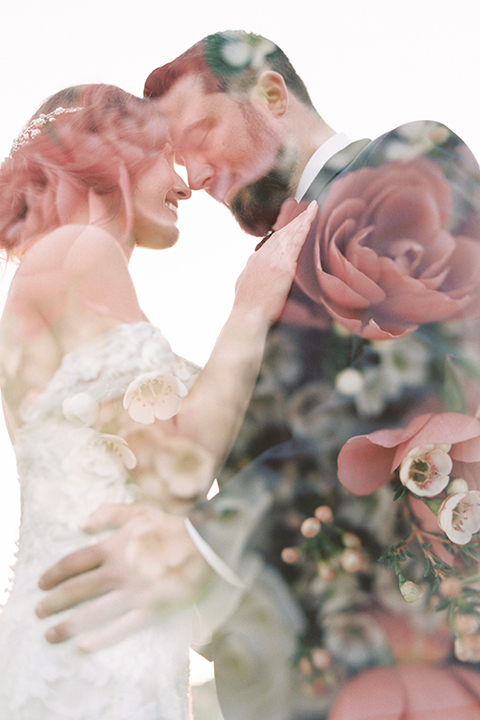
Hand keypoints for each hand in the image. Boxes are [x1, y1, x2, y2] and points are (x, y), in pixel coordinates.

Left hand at [36, 502, 210, 651]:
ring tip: (51, 635)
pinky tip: (85, 645)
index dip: (54, 573)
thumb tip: (81, 524)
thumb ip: (109, 514)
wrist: (206, 543)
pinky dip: (102, 638)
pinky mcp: (151, 609)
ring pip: (94, 612)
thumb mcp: (140, 511)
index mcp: (115, 546)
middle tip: (39, 612)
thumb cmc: (172, 525)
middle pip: (78, 590)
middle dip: (54, 602)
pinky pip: (122, 627)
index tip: (41, 584)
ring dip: (69, 624)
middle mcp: (120, 571)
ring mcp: (135, 592)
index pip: (75, 562)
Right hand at [234, 200, 317, 324]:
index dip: (286, 228)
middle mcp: (263, 255)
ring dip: (302, 219)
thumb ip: (252, 272)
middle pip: (283, 232)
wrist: (247, 316)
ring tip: (313, 209)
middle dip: (296, 218)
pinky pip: (295, 243)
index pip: (273, 239)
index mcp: (255, 259)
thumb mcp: (244, 284)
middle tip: (309, 207)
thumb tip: (256, 267)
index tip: (294, 220)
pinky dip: (302, 230)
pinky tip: (310, 220)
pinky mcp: (282, 267)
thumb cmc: (246, 308)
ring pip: (290, 234)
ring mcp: (272, 260)